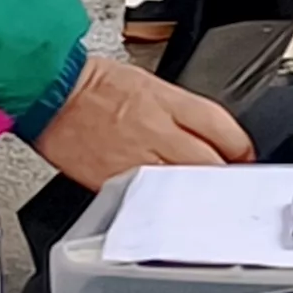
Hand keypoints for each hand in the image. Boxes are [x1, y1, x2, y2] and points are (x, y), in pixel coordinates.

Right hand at [31, 57, 254, 188]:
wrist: (49, 91)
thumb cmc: (92, 84)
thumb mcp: (147, 82)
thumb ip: (178, 111)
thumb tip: (204, 135)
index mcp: (167, 100)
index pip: (221, 127)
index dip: (241, 148)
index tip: (243, 158)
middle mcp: (156, 129)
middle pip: (209, 162)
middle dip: (226, 177)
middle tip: (230, 187)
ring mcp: (135, 156)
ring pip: (183, 185)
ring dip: (200, 196)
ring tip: (206, 202)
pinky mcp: (113, 180)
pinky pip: (148, 199)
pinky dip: (162, 207)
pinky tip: (169, 210)